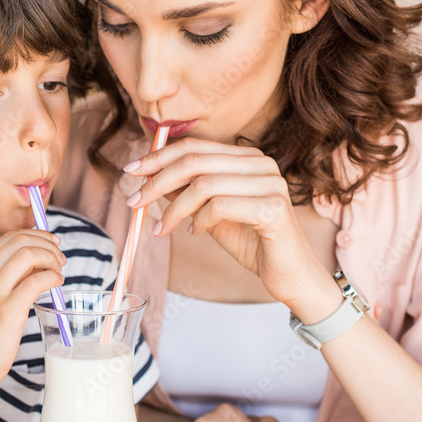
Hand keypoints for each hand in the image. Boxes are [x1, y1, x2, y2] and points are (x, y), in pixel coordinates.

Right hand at [0, 230, 65, 390]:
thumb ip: (7, 276)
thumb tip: (40, 258)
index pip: (10, 237)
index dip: (37, 235)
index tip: (52, 244)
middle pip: (21, 240)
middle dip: (47, 245)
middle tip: (60, 260)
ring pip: (29, 254)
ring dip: (51, 259)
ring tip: (58, 273)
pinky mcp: (7, 311)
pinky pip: (37, 281)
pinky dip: (53, 278)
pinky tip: (57, 285)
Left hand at [125, 137, 338, 314]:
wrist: (290, 275)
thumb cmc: (252, 242)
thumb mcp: (210, 213)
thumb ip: (186, 192)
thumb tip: (148, 178)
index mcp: (247, 158)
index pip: (194, 146)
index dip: (158, 157)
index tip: (131, 172)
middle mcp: (261, 164)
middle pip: (195, 161)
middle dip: (157, 181)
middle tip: (134, 202)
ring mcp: (270, 184)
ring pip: (204, 185)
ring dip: (174, 208)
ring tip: (162, 228)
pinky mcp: (273, 209)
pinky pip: (220, 207)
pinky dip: (200, 220)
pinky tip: (196, 233)